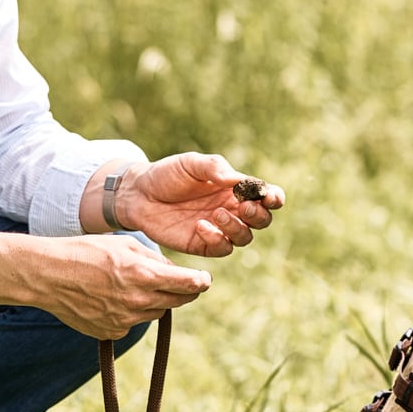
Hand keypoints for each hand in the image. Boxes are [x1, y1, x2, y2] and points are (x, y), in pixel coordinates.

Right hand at [49, 234, 212, 337]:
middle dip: (181, 292)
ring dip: (154, 301)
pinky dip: (131, 312)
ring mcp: (124, 320)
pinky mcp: (112, 332)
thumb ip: (153, 259)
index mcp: (143, 275)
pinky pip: (133, 323)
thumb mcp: (124, 244)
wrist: (47, 276)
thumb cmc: (85, 252)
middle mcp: (137, 302)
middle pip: (176, 302)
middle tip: (180, 283)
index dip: (200, 282)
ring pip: (155, 313)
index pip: (188, 284)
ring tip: (132, 285)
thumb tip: (174, 272)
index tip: (204, 280)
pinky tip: (111, 298)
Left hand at [112, 153, 284, 255]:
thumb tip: (237, 180)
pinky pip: (221, 248)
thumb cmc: (167, 175)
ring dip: (237, 228)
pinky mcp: (202, 244)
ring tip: (217, 214)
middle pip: (262, 220)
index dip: (274, 198)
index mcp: (235, 189)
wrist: (138, 194)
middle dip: (259, 216)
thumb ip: (214, 168)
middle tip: (244, 207)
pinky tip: (200, 226)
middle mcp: (232, 210)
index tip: (268, 196)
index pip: (266, 196)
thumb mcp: (190, 163)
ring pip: (245, 238)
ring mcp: (219, 229)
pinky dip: (217, 239)